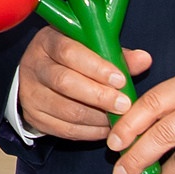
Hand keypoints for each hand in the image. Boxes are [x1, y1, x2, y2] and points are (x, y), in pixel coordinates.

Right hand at [16, 28, 152, 142]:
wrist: (39, 76)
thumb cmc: (71, 58)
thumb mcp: (89, 47)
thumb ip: (116, 54)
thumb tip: (144, 60)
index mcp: (48, 42)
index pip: (69, 52)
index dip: (96, 67)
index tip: (120, 80)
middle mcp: (34, 66)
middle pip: (65, 82)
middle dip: (99, 96)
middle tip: (124, 105)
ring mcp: (30, 93)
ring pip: (66, 110)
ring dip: (98, 118)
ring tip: (119, 119)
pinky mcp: (34, 117)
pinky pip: (65, 130)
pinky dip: (90, 132)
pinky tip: (106, 129)